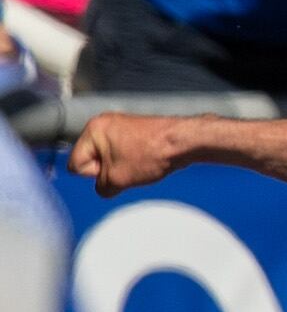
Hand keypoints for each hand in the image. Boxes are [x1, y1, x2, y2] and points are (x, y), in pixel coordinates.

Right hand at [65, 114, 201, 195]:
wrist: (185, 142)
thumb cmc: (150, 155)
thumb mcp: (117, 180)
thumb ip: (101, 188)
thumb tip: (105, 187)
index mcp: (92, 130)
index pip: (76, 164)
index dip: (94, 175)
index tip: (115, 170)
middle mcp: (104, 124)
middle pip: (92, 160)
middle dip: (107, 170)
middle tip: (129, 168)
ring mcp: (121, 126)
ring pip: (110, 159)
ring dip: (122, 168)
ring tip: (141, 165)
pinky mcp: (136, 131)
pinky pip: (124, 154)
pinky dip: (133, 162)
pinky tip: (147, 162)